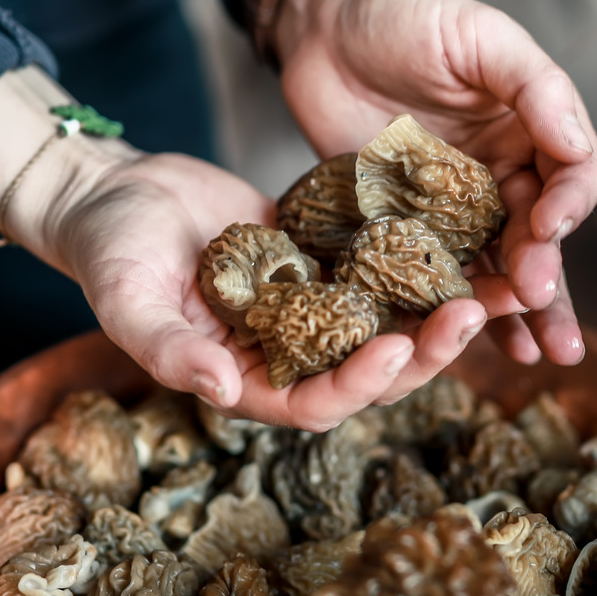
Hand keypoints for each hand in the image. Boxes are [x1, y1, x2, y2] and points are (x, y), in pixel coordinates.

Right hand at [43, 153, 488, 429]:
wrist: (119, 193)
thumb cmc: (110, 252)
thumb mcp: (127, 300)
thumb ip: (167, 349)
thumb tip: (217, 389)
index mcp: (247, 381)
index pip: (316, 402)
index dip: (358, 384)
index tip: (395, 350)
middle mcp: (290, 354)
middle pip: (372, 370)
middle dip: (424, 349)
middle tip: (469, 312)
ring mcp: (314, 309)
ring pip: (390, 323)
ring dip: (437, 309)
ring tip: (486, 280)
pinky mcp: (328, 263)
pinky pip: (382, 269)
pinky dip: (420, 259)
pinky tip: (462, 233)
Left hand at [273, 0, 596, 372]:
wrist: (324, 28)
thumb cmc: (406, 15)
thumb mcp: (480, 37)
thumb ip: (534, 87)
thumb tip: (576, 145)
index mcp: (532, 128)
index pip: (572, 176)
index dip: (568, 205)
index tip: (550, 227)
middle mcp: (502, 174)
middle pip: (539, 236)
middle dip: (543, 273)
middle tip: (535, 299)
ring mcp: (454, 208)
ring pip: (496, 269)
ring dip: (517, 312)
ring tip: (538, 353)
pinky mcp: (405, 229)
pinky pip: (436, 277)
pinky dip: (456, 312)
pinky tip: (476, 347)